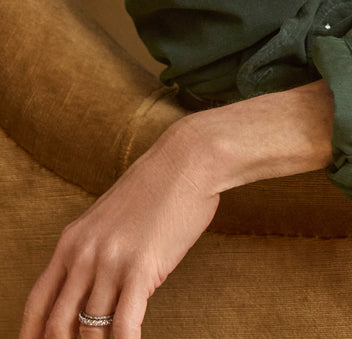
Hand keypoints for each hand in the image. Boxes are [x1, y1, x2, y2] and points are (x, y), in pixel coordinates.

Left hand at [18, 117, 219, 338]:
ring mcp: (110, 262)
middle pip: (57, 325)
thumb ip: (95, 252)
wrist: (190, 159)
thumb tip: (93, 294)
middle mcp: (83, 254)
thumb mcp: (110, 218)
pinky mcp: (140, 269)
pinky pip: (123, 325)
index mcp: (72, 241)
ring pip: (90, 331)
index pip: (37, 302)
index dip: (32, 334)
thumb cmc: (158, 187)